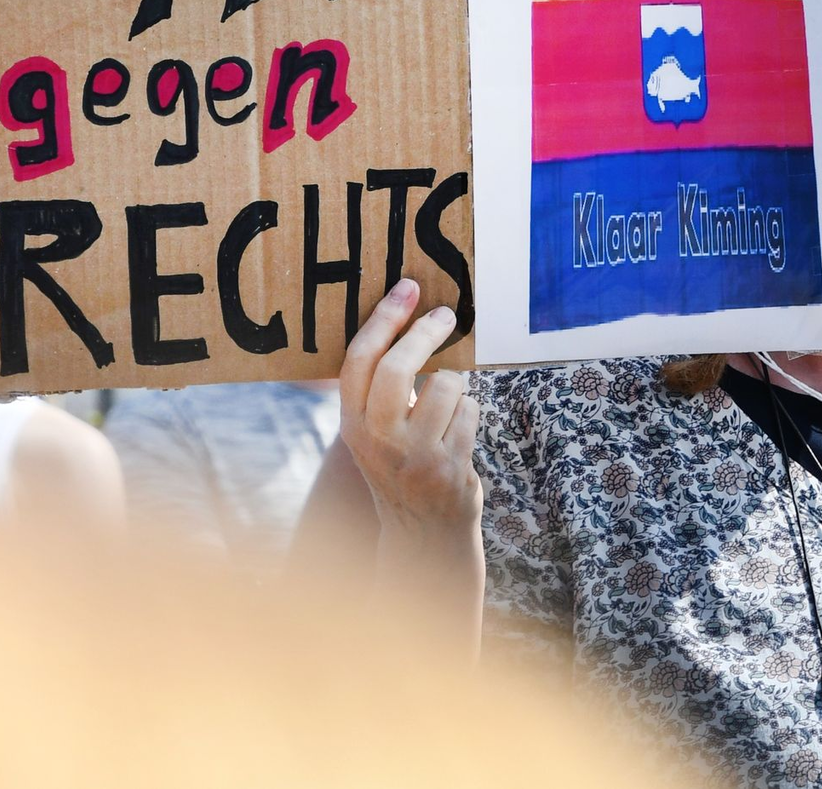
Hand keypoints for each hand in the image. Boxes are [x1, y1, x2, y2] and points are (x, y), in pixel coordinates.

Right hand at [339, 278, 481, 541]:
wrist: (422, 532)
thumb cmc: (400, 463)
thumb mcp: (373, 430)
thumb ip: (378, 386)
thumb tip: (407, 316)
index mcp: (352, 423)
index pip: (360, 360)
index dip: (384, 319)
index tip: (407, 288)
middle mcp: (377, 440)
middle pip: (397, 368)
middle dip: (425, 333)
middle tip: (445, 314)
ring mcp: (414, 457)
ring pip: (445, 385)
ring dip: (453, 383)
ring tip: (446, 403)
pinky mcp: (449, 468)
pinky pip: (469, 411)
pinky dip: (469, 411)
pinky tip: (457, 430)